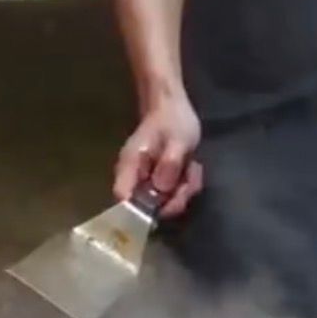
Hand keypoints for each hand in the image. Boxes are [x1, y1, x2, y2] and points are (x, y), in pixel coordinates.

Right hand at [114, 91, 203, 219]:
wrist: (173, 106)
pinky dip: (187, 184)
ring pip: (165, 202)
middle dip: (173, 200)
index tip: (165, 206)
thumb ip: (169, 164)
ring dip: (184, 190)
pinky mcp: (161, 180)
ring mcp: (148, 180)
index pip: (123, 199)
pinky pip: (174, 193)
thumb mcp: (177, 140)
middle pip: (148, 207)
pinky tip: (193, 168)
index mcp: (130, 167)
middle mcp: (135, 178)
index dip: (140, 211)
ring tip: (192, 168)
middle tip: (188, 183)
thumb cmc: (172, 120)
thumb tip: (162, 189)